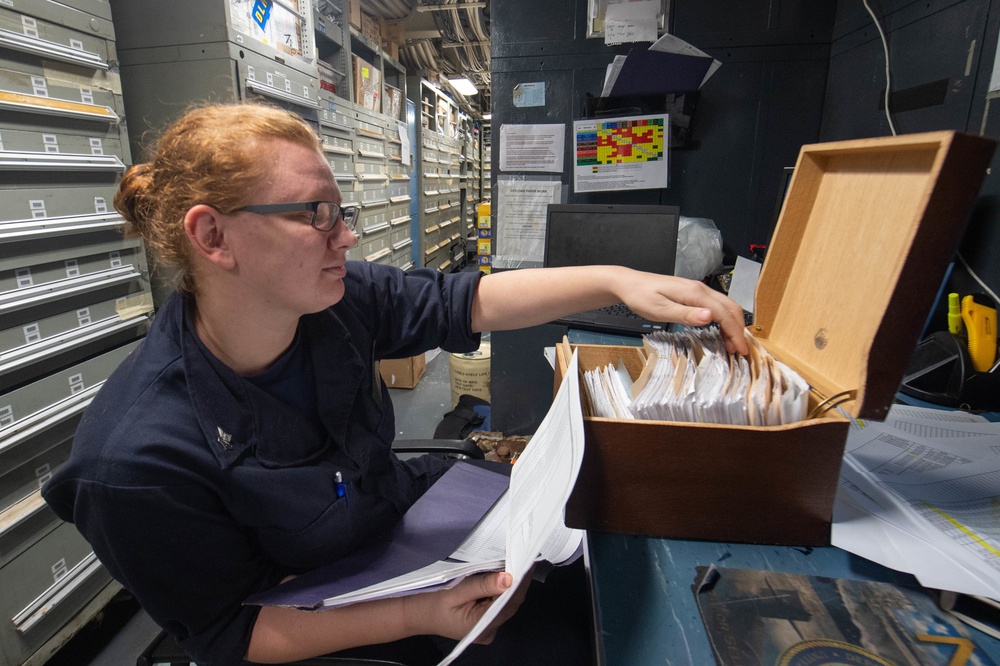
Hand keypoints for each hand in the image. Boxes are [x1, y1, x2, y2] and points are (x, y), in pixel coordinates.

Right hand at [402, 570, 529, 642]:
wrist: (420, 615)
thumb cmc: (434, 605)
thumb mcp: (456, 592)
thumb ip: (482, 585)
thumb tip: (507, 578)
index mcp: (480, 627)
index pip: (508, 604)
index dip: (520, 584)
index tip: (526, 563)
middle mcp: (489, 631)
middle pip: (510, 604)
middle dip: (517, 581)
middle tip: (523, 557)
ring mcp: (489, 628)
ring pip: (507, 604)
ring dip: (512, 584)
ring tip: (516, 563)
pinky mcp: (487, 621)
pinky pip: (500, 604)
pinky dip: (504, 590)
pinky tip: (505, 575)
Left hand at [619, 273, 748, 355]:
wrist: (630, 283)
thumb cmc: (641, 296)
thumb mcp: (660, 309)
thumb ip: (685, 314)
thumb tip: (709, 317)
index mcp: (695, 293)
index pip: (724, 313)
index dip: (735, 332)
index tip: (742, 349)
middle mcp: (700, 289)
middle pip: (730, 308)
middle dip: (738, 329)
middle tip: (739, 350)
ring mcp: (698, 290)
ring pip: (726, 306)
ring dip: (732, 324)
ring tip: (732, 344)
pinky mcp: (693, 294)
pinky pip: (716, 306)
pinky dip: (724, 319)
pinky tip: (720, 331)